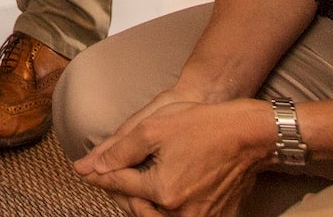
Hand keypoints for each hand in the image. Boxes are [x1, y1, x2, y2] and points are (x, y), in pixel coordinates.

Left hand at [75, 97, 273, 216]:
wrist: (249, 135)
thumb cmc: (203, 125)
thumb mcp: (154, 128)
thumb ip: (120, 150)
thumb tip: (91, 167)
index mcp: (163, 191)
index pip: (119, 184)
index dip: (99, 175)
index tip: (83, 170)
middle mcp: (180, 213)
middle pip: (136, 208)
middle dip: (120, 193)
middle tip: (108, 179)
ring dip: (141, 203)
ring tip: (131, 186)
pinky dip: (165, 208)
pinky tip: (159, 192)